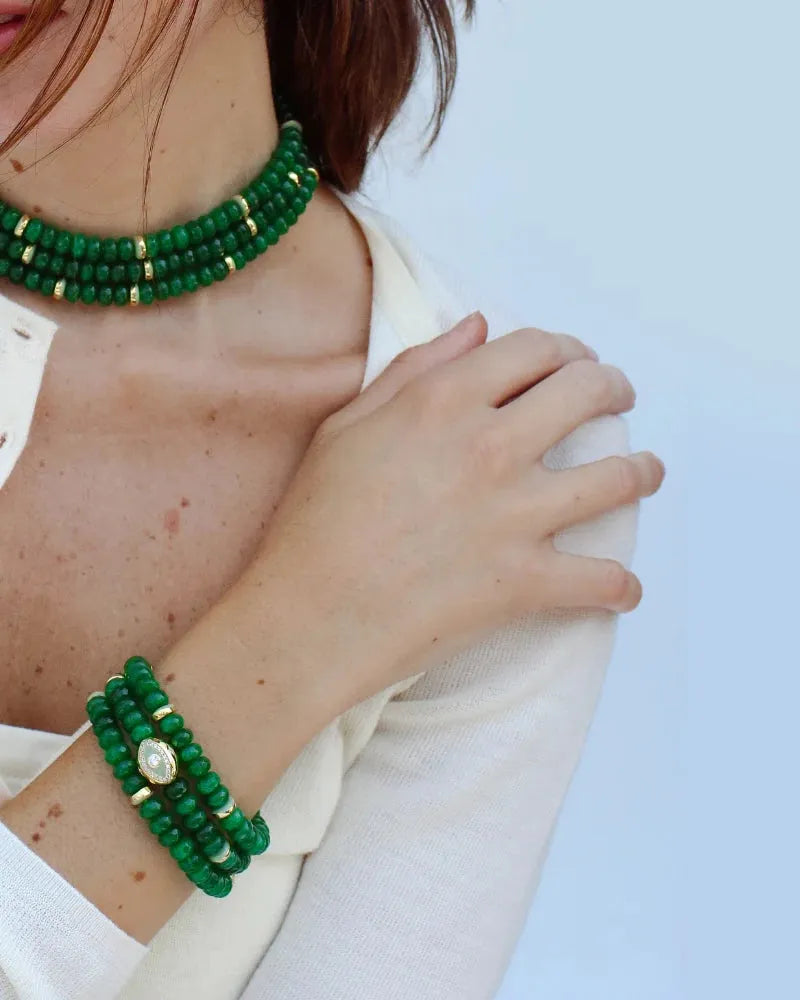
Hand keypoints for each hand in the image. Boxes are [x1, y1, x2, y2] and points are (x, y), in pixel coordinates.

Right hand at [244, 311, 664, 708]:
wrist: (308, 616)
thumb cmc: (314, 520)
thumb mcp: (347, 425)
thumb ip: (415, 369)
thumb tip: (476, 328)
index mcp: (445, 401)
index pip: (534, 350)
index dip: (566, 349)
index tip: (575, 361)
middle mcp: (490, 446)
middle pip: (587, 394)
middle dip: (614, 388)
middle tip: (620, 398)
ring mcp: (514, 515)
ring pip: (616, 478)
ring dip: (643, 472)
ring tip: (647, 472)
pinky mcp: (523, 581)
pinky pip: (601, 580)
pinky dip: (621, 587)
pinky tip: (624, 588)